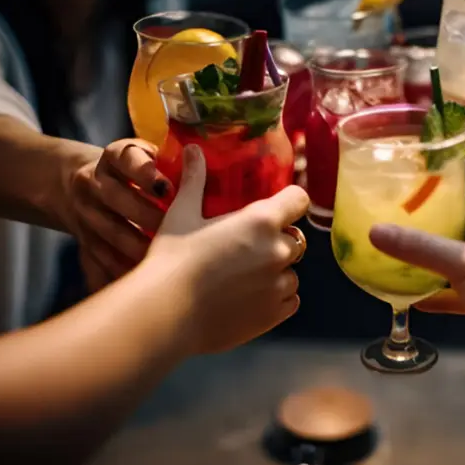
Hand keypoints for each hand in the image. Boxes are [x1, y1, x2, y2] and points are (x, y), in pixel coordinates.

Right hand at [62, 139, 169, 290]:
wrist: (84, 187)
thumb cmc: (135, 171)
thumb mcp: (148, 154)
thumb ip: (171, 160)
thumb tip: (202, 160)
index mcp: (113, 157)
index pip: (127, 159)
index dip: (146, 174)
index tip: (167, 189)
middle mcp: (93, 183)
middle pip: (116, 199)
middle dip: (146, 216)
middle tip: (176, 232)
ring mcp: (84, 215)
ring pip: (108, 235)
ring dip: (136, 250)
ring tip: (165, 263)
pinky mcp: (83, 243)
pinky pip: (96, 263)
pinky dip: (118, 276)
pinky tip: (141, 287)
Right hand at [146, 145, 307, 354]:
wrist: (165, 314)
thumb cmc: (171, 261)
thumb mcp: (182, 214)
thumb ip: (195, 181)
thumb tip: (193, 150)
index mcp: (261, 220)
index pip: (299, 199)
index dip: (289, 201)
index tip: (277, 206)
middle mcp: (279, 250)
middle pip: (295, 237)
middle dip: (276, 240)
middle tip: (245, 248)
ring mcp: (280, 285)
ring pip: (291, 271)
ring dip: (275, 271)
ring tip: (241, 277)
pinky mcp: (276, 314)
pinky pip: (290, 300)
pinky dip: (276, 298)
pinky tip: (248, 298)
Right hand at [369, 210, 464, 397]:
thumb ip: (424, 250)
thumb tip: (376, 231)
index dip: (441, 209)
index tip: (405, 207)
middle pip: (457, 245)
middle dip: (427, 242)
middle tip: (389, 235)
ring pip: (452, 276)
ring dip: (426, 273)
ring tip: (390, 265)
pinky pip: (453, 302)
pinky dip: (433, 300)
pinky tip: (408, 301)